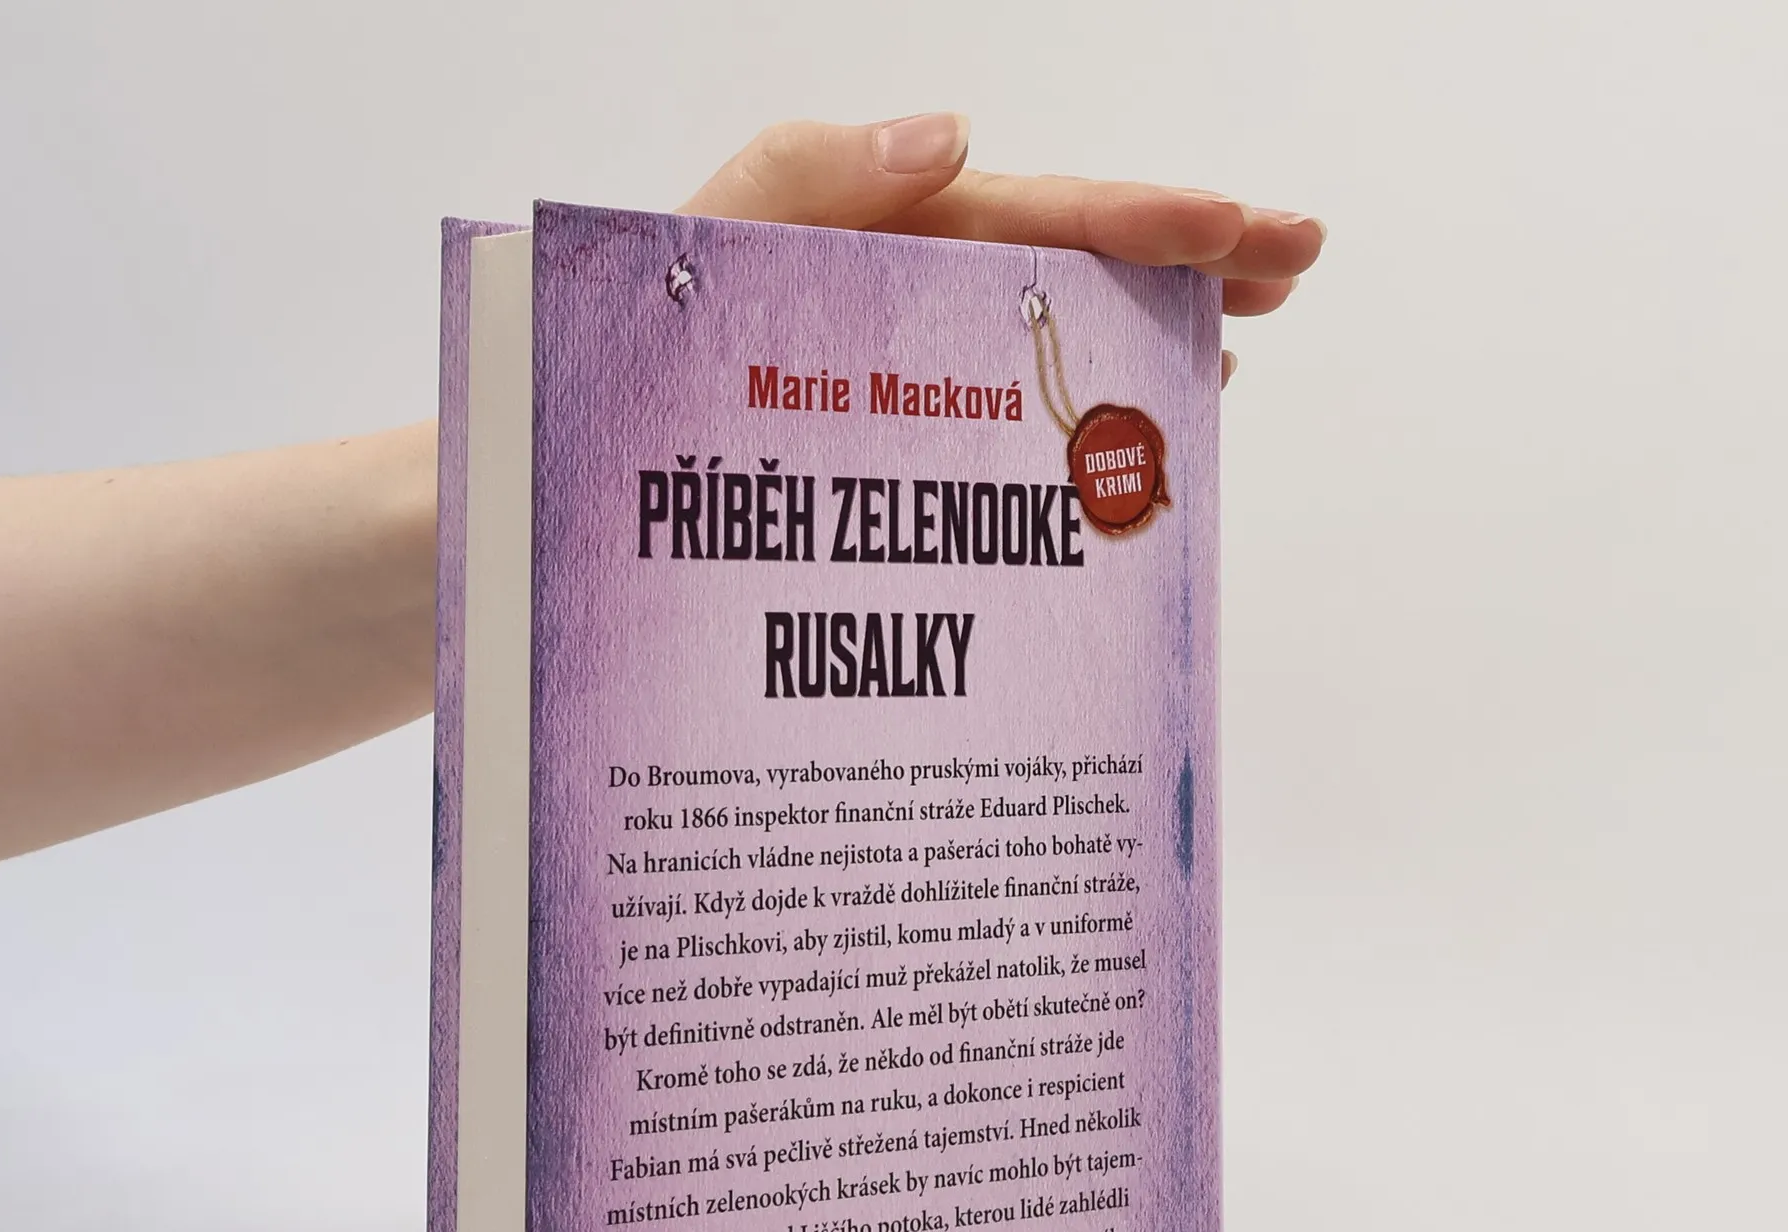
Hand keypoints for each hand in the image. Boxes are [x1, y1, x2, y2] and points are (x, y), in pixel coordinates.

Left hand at [680, 114, 1323, 383]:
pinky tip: (1130, 421)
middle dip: (1190, 257)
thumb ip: (811, 173)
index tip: (1245, 232)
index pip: (1045, 214)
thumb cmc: (629, 345)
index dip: (1150, 220)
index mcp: (887, 233)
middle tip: (1296, 260)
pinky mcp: (893, 439)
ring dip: (1152, 329)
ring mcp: (908, 365)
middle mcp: (912, 292)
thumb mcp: (707, 237)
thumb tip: (956, 133)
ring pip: (1053, 334)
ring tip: (1238, 340)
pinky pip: (1003, 412)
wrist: (577, 455)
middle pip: (1075, 262)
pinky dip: (1076, 409)